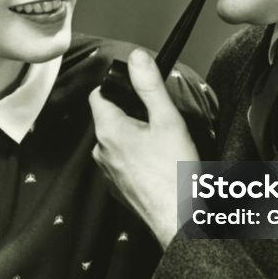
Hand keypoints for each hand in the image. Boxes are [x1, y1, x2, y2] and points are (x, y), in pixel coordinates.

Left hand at [89, 49, 200, 246]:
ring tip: (163, 143)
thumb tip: (136, 57)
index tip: (138, 89)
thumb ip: (149, 86)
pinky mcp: (118, 188)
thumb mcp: (167, 120)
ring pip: (117, 141)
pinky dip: (137, 158)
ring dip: (134, 136)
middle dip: (130, 113)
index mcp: (108, 130)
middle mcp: (101, 151)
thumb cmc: (175, 173)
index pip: (98, 95)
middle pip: (109, 118)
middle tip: (159, 118)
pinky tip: (159, 163)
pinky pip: (123, 162)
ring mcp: (108, 172)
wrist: (179, 220)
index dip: (116, 86)